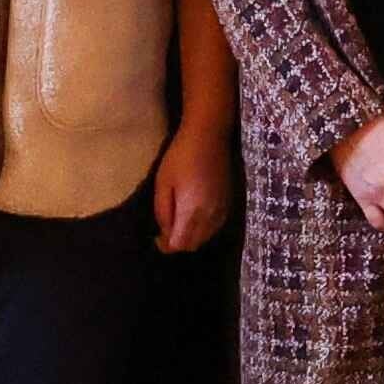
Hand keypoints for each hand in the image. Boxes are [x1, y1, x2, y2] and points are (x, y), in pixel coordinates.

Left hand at [152, 118, 234, 252]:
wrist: (209, 137)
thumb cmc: (180, 157)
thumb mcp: (162, 183)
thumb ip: (163, 211)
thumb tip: (164, 231)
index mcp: (192, 212)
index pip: (180, 244)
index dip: (166, 246)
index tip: (156, 238)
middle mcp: (210, 217)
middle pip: (193, 244)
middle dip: (178, 243)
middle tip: (165, 233)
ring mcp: (222, 211)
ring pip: (205, 238)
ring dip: (191, 238)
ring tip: (178, 225)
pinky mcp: (228, 204)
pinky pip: (215, 228)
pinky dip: (203, 230)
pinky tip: (194, 219)